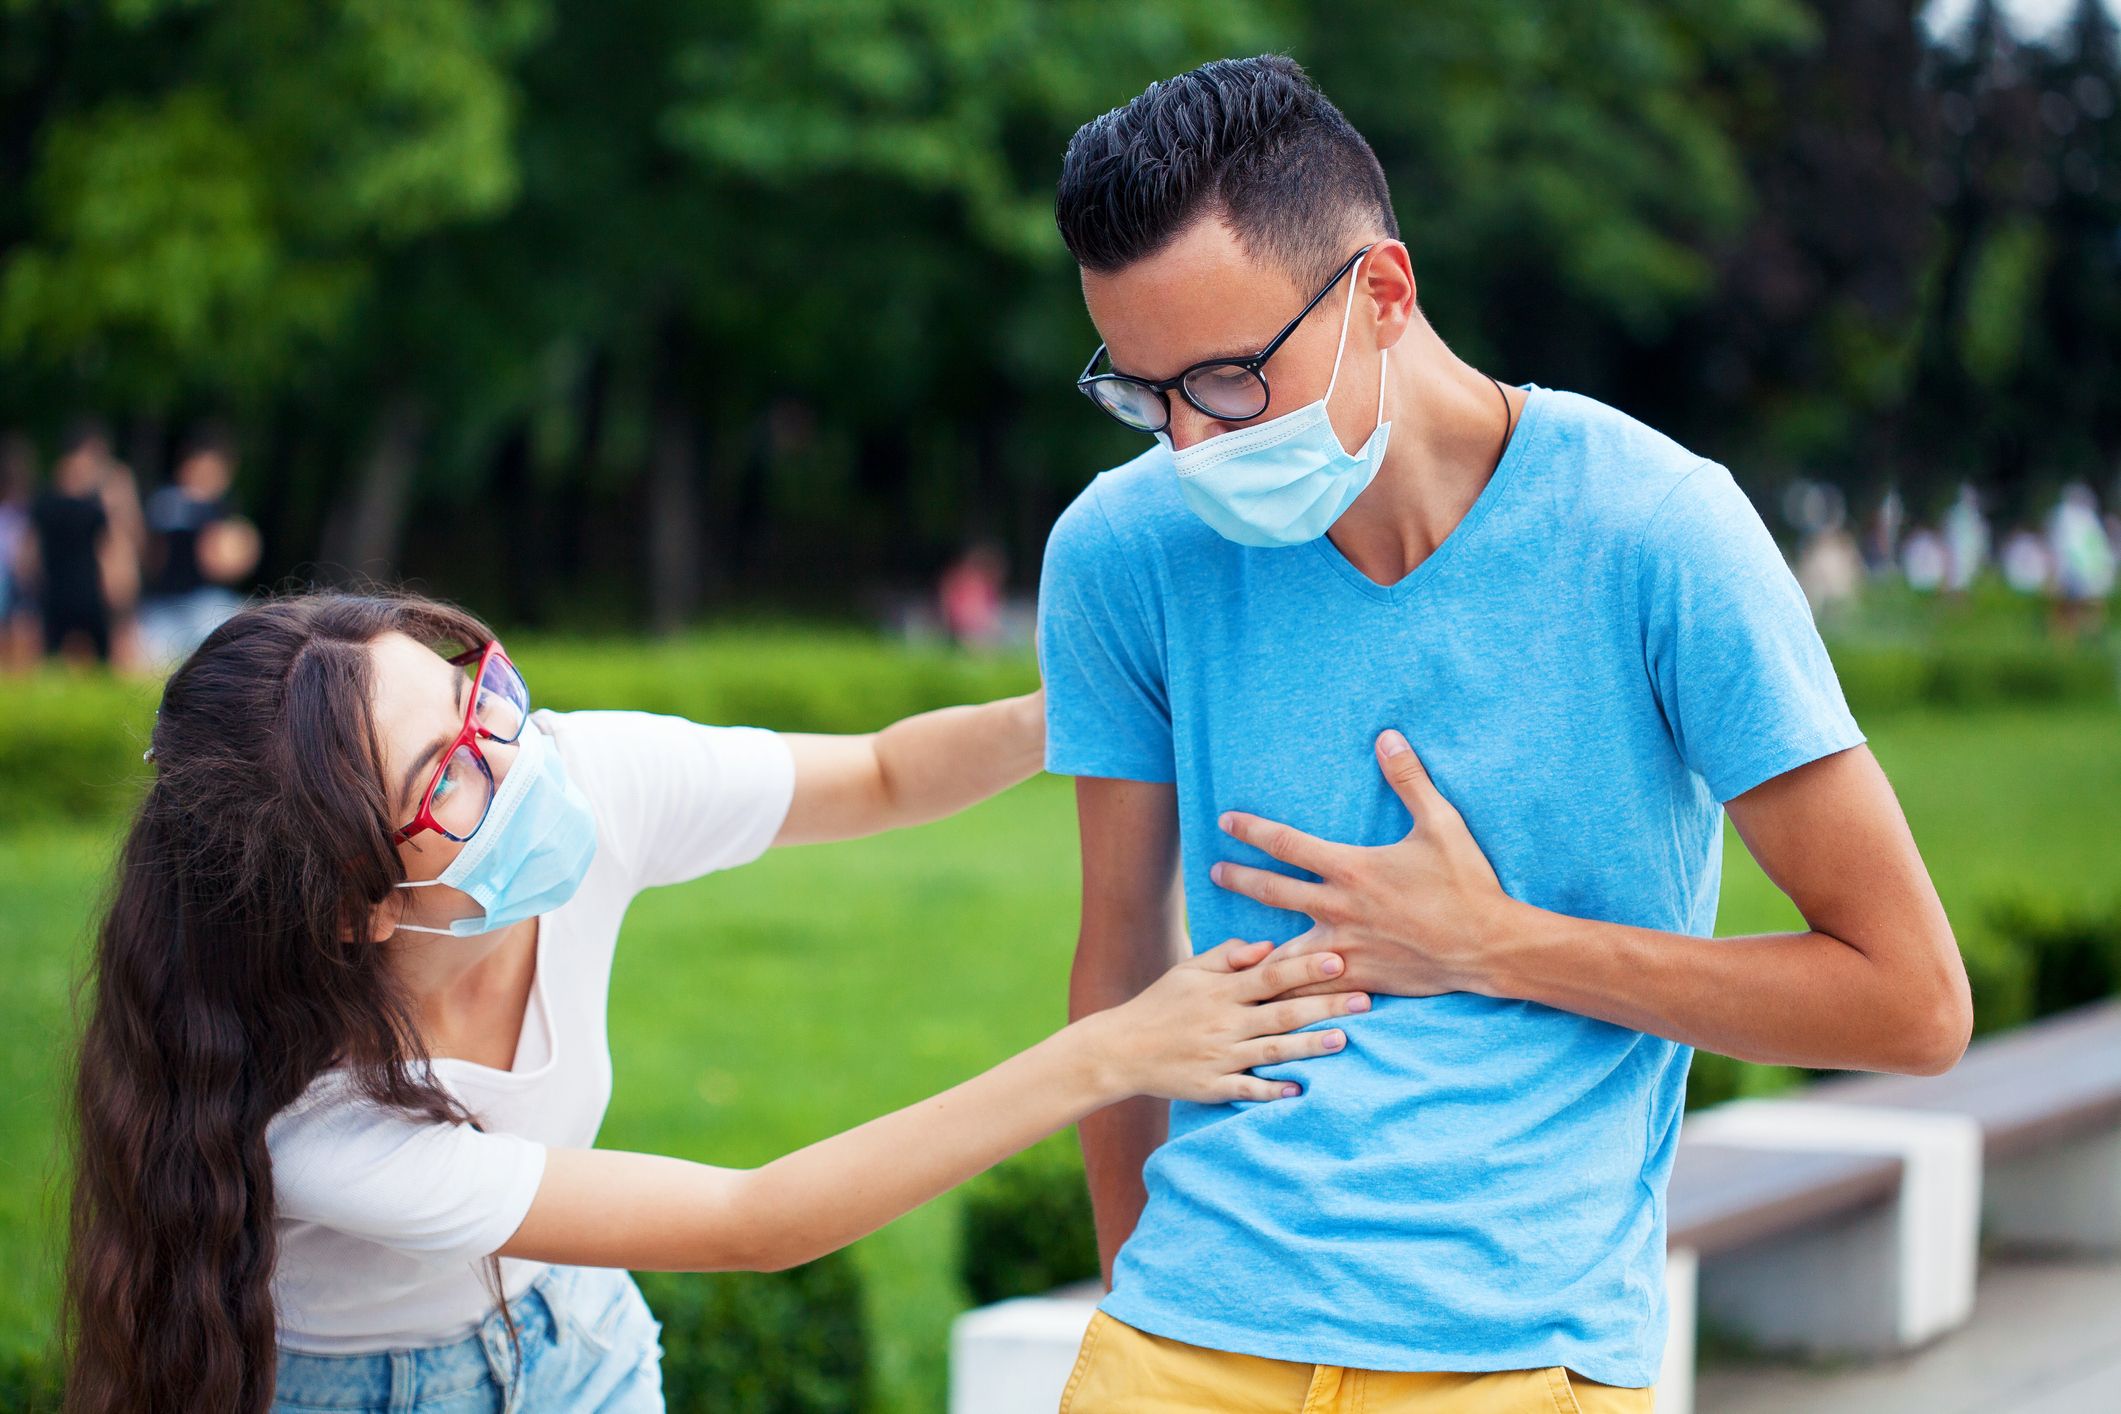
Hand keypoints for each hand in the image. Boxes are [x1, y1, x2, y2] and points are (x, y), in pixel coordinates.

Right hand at [1102, 940, 1370, 1103]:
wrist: (1119, 1050)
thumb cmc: (1160, 1004)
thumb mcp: (1189, 971)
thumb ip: (1228, 956)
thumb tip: (1268, 946)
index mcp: (1221, 990)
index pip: (1271, 974)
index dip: (1306, 966)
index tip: (1340, 958)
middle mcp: (1224, 1022)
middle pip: (1283, 1012)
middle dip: (1325, 1005)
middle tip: (1366, 1000)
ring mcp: (1219, 1056)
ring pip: (1272, 1050)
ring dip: (1309, 1046)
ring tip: (1343, 1040)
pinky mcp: (1212, 1086)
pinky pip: (1247, 1089)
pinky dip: (1272, 1090)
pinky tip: (1299, 1090)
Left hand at [1210, 730, 1515, 1000]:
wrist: (1489, 947)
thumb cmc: (1466, 883)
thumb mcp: (1441, 823)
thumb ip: (1410, 780)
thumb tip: (1387, 737)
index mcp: (1351, 869)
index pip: (1286, 844)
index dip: (1252, 829)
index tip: (1225, 821)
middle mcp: (1339, 908)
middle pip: (1271, 892)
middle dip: (1238, 878)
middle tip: (1212, 871)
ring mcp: (1346, 947)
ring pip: (1283, 948)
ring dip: (1253, 942)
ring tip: (1229, 942)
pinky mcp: (1360, 977)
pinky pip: (1314, 983)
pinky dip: (1290, 985)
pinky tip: (1272, 988)